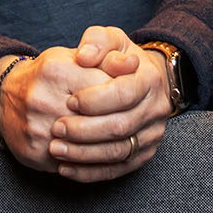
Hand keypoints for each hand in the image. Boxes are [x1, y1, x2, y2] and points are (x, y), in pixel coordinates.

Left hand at [43, 27, 170, 180]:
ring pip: (118, 152)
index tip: (69, 100)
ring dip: (84, 154)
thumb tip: (84, 56)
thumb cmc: (117, 58)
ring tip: (55, 149)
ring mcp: (152, 135)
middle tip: (55, 128)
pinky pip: (117, 170)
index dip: (95, 99)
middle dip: (84, 130)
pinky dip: (90, 172)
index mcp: (150, 79)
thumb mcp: (110, 40)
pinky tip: (66, 168)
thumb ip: (96, 42)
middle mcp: (156, 109)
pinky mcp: (143, 155)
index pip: (123, 93)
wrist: (139, 81)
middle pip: (120, 126)